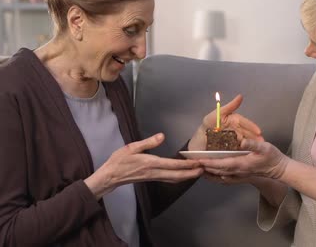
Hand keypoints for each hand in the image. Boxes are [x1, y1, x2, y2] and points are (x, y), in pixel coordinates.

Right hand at [85, 133, 202, 198]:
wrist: (111, 176)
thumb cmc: (119, 161)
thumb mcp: (132, 147)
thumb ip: (148, 142)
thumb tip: (162, 136)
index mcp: (151, 163)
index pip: (173, 165)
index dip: (187, 165)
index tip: (198, 162)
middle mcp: (155, 172)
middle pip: (177, 175)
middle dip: (192, 173)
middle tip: (204, 169)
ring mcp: (154, 177)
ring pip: (174, 179)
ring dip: (187, 176)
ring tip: (197, 172)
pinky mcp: (152, 178)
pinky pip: (169, 179)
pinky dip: (179, 177)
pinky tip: (182, 175)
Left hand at [188, 94, 262, 150]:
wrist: (198, 142)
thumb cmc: (207, 125)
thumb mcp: (217, 114)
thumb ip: (230, 106)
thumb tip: (240, 96)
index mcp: (234, 120)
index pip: (245, 123)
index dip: (252, 127)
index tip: (259, 131)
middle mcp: (236, 130)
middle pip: (247, 133)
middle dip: (255, 137)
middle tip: (262, 142)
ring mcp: (235, 140)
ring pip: (245, 142)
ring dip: (252, 145)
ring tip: (259, 149)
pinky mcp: (232, 149)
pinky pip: (240, 149)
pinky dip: (245, 151)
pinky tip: (250, 154)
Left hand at [199, 138, 289, 179]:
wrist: (279, 169)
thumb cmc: (272, 157)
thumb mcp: (264, 147)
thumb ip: (252, 144)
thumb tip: (241, 141)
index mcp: (240, 163)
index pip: (220, 164)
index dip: (208, 162)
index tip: (198, 160)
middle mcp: (238, 171)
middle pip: (217, 170)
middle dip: (205, 167)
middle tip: (192, 163)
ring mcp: (239, 175)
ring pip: (220, 175)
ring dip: (209, 172)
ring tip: (198, 168)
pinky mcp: (242, 175)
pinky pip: (226, 178)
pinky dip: (217, 177)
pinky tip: (213, 175)